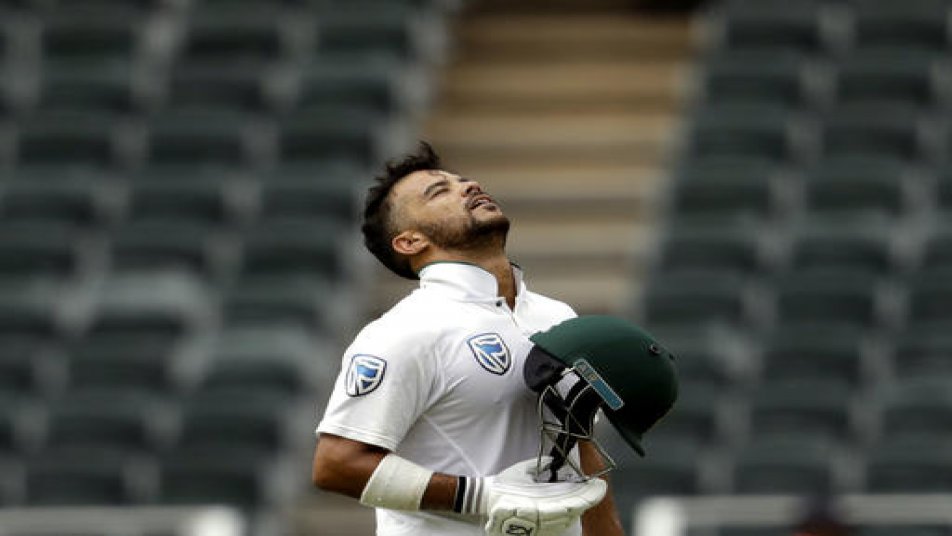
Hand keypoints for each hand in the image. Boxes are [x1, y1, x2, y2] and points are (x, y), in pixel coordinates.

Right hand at [480, 457, 606, 535]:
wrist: (487, 501)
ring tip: (589, 494)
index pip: (573, 502)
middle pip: (574, 511)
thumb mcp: (524, 470)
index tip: (600, 486)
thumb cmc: (504, 485)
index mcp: (540, 503)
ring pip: (568, 519)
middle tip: (598, 488)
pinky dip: (569, 514)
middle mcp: (542, 517)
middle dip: (588, 499)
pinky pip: (559, 524)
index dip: (589, 496)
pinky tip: (574, 506)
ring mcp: (540, 525)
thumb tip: (558, 462)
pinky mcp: (537, 529)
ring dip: (579, 507)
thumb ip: (542, 466)